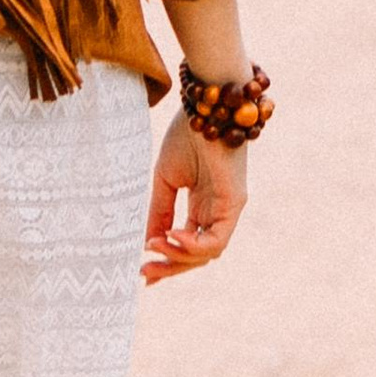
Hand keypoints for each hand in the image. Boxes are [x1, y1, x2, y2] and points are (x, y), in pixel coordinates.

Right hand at [142, 111, 245, 286]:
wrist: (207, 103)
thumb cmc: (187, 134)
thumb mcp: (164, 180)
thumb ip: (159, 212)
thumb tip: (148, 243)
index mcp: (202, 205)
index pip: (187, 245)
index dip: (166, 261)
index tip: (141, 272)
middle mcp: (217, 211)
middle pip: (196, 256)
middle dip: (169, 267)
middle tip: (143, 273)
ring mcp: (228, 208)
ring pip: (207, 254)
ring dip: (178, 257)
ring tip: (154, 246)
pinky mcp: (234, 202)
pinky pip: (215, 241)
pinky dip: (192, 246)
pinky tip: (171, 237)